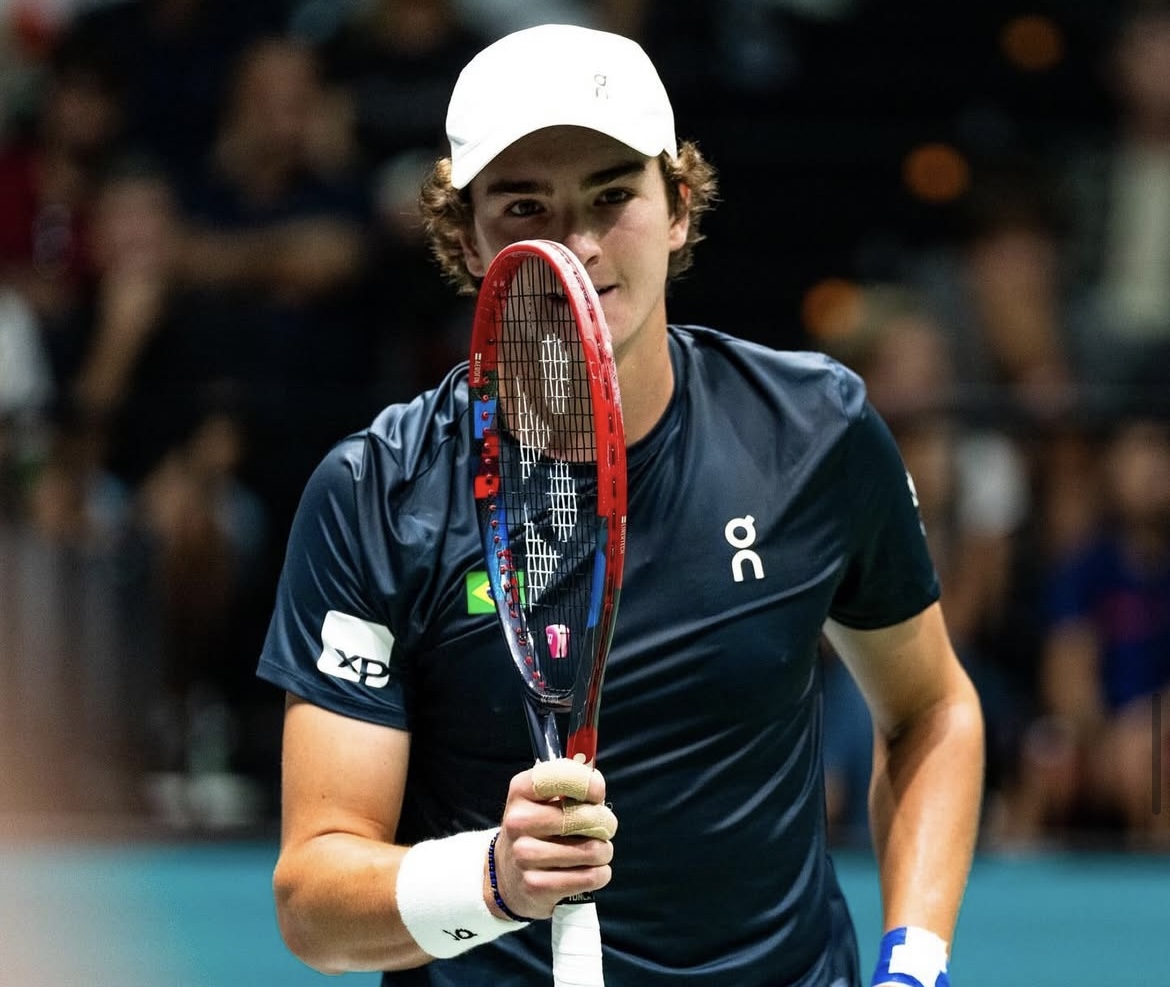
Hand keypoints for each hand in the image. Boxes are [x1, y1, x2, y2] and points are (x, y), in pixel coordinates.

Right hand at [487, 758, 616, 919]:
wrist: (507, 875)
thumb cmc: (537, 828)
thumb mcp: (543, 799)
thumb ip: (571, 785)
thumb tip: (597, 785)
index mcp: (520, 791)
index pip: (560, 777)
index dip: (588, 783)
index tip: (597, 793)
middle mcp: (518, 821)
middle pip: (585, 817)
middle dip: (606, 823)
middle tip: (604, 827)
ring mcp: (524, 855)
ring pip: (592, 850)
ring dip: (604, 851)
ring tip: (595, 851)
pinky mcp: (536, 885)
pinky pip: (590, 877)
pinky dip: (600, 874)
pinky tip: (589, 870)